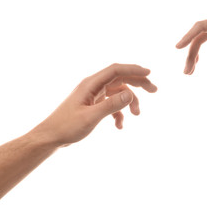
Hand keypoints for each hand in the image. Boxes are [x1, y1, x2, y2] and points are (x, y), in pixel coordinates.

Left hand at [30, 63, 156, 146]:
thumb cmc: (66, 126)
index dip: (133, 69)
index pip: (116, 70)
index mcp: (91, 84)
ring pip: (119, 92)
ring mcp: (94, 95)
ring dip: (130, 102)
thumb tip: (131, 94)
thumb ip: (111, 105)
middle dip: (138, 83)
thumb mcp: (91, 117)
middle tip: (154, 90)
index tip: (149, 73)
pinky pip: (112, 104)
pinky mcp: (94, 104)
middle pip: (121, 78)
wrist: (51, 137)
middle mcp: (94, 86)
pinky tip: (119, 125)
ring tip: (137, 115)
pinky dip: (119, 112)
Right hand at [176, 12, 206, 73]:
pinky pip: (203, 39)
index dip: (188, 36)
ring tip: (189, 72)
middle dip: (191, 55)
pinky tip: (197, 62)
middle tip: (187, 72)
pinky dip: (198, 50)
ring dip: (193, 55)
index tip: (178, 47)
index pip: (201, 27)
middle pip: (198, 37)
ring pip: (199, 39)